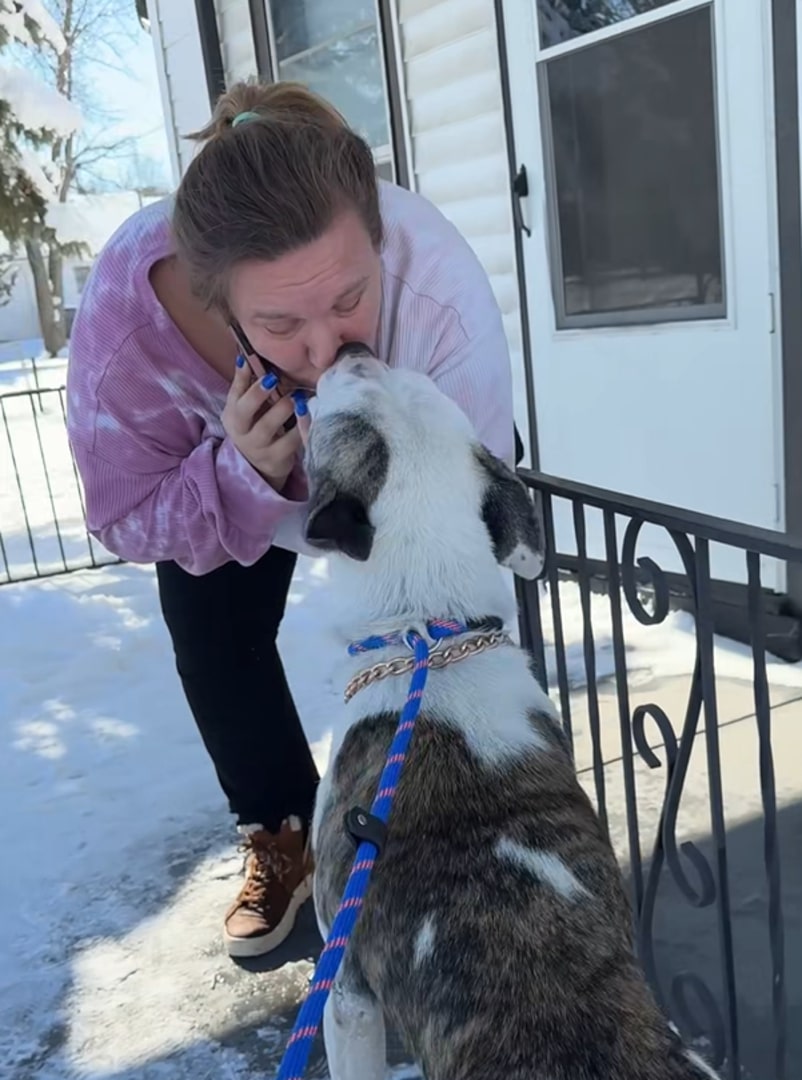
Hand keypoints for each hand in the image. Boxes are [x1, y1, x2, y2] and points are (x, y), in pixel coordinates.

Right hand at [222, 358, 300, 491]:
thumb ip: (243, 384)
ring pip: (269, 425)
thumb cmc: (254, 429)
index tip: (259, 367)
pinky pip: (291, 440)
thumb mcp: (243, 410)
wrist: (259, 468)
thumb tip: (244, 356)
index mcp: (232, 415)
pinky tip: (309, 414)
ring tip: (296, 396)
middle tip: (274, 380)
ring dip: (283, 408)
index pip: (235, 395)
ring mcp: (258, 447)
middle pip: (246, 410)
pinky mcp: (276, 458)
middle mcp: (241, 432)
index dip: (245, 380)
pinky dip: (301, 425)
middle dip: (259, 393)